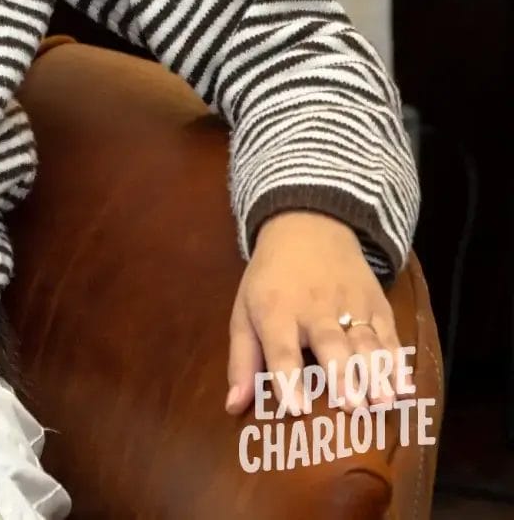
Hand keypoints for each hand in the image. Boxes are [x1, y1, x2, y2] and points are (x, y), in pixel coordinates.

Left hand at [224, 209, 399, 415]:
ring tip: (382, 403)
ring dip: (376, 373)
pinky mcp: (377, 305)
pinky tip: (405, 387)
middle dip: (341, 375)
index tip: (297, 409)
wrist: (308, 228)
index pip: (281, 349)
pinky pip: (390, 335)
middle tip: (351, 407)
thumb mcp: (244, 312)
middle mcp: (315, 309)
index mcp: (276, 312)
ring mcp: (351, 305)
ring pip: (365, 342)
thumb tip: (232, 406)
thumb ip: (242, 361)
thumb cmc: (270, 281)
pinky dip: (399, 362)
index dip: (288, 379)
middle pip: (330, 344)